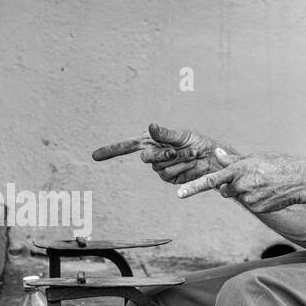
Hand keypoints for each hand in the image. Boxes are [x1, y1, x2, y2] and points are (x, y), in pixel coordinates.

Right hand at [92, 122, 232, 185]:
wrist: (212, 159)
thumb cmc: (197, 142)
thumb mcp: (182, 135)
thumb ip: (166, 133)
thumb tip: (151, 126)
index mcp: (152, 142)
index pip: (126, 146)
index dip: (111, 150)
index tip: (94, 156)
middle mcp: (153, 155)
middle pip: (146, 158)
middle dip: (161, 154)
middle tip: (175, 151)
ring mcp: (160, 169)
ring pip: (160, 169)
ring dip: (178, 161)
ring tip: (191, 155)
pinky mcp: (170, 179)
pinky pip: (170, 176)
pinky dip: (182, 169)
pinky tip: (191, 165)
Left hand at [177, 148, 305, 212]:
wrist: (301, 181)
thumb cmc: (278, 164)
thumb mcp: (254, 157)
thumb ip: (232, 159)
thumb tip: (216, 154)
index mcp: (239, 169)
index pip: (211, 179)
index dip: (194, 186)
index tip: (179, 193)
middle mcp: (242, 185)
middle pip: (224, 189)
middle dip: (231, 185)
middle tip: (250, 178)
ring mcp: (249, 198)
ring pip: (237, 196)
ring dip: (245, 191)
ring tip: (263, 183)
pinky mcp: (257, 208)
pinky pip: (249, 204)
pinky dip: (255, 199)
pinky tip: (268, 193)